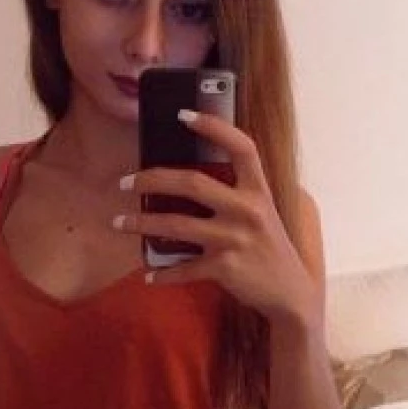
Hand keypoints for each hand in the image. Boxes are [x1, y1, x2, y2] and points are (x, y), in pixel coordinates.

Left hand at [115, 110, 317, 328]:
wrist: (289, 293)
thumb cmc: (268, 248)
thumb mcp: (263, 213)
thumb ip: (236, 194)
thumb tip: (188, 180)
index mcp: (258, 191)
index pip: (242, 147)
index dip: (214, 127)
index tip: (182, 115)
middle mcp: (248, 210)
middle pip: (192, 183)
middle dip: (151, 179)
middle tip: (124, 182)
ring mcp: (235, 239)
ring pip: (177, 224)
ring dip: (141, 224)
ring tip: (118, 223)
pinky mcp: (225, 268)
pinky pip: (184, 268)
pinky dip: (162, 273)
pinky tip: (147, 275)